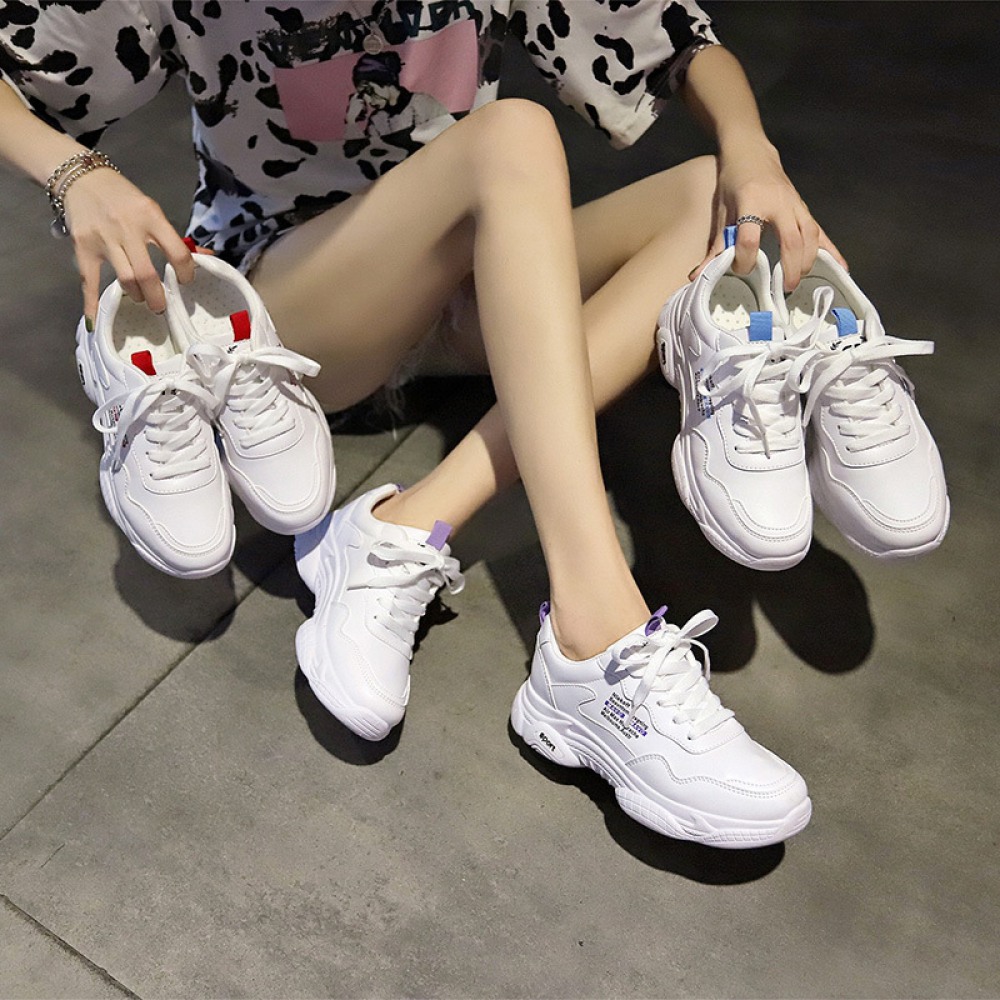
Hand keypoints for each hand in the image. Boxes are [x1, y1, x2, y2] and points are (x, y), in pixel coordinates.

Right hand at [62, 167, 194, 321]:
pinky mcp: (84, 247)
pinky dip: (91, 303)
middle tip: (161, 306)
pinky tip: (94, 321)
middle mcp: (128, 228)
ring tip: (141, 298)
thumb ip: (173, 236)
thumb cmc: (123, 197)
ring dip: (137, 295)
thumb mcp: (151, 209)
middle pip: (148, 274)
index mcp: (151, 217)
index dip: (186, 272)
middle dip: (158, 297)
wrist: (80, 177)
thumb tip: (205, 256)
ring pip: (126, 279)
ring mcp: (104, 239)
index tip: (185, 281)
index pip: (177, 252)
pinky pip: (89, 280)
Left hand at [691, 137, 846, 290]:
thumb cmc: (734, 182)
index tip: (740, 269)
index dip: (745, 258)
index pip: (750, 236)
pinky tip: (840, 268)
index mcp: (752, 201)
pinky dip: (832, 251)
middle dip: (789, 267)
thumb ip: (715, 245)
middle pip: (791, 239)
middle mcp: (779, 202)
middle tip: (783, 288)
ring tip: (797, 280)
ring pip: (810, 236)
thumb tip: (698, 275)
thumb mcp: (721, 211)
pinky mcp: (804, 208)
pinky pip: (821, 232)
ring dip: (807, 261)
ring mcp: (795, 205)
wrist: (751, 152)